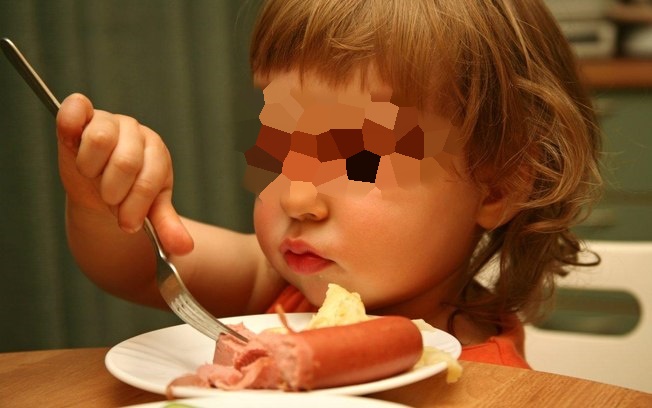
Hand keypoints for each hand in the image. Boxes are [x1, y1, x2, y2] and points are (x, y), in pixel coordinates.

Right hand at [56, 93, 192, 254]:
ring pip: (99, 139)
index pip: (148, 180)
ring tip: (93, 177)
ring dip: (91, 170)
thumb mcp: (150, 211)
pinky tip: (72, 141)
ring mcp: (108, 121)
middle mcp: (135, 133)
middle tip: (109, 199)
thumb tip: (184, 248)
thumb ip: (166, 227)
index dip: (134, 206)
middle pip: (125, 163)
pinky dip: (70, 121)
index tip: (128, 223)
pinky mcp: (80, 115)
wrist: (99, 186)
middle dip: (114, 192)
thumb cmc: (128, 194)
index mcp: (156, 153)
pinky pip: (75, 107)